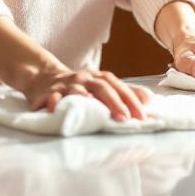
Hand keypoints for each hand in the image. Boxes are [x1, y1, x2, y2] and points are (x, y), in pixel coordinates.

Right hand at [20, 66, 152, 120]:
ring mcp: (67, 84)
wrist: (45, 77)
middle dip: (114, 102)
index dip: (130, 99)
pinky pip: (52, 96)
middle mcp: (85, 78)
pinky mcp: (49, 92)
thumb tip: (149, 99)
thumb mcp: (102, 85)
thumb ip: (125, 91)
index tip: (141, 115)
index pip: (118, 86)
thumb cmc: (80, 85)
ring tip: (91, 105)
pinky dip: (54, 102)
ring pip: (76, 88)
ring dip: (84, 96)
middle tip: (124, 118)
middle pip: (101, 87)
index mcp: (99, 78)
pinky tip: (56, 109)